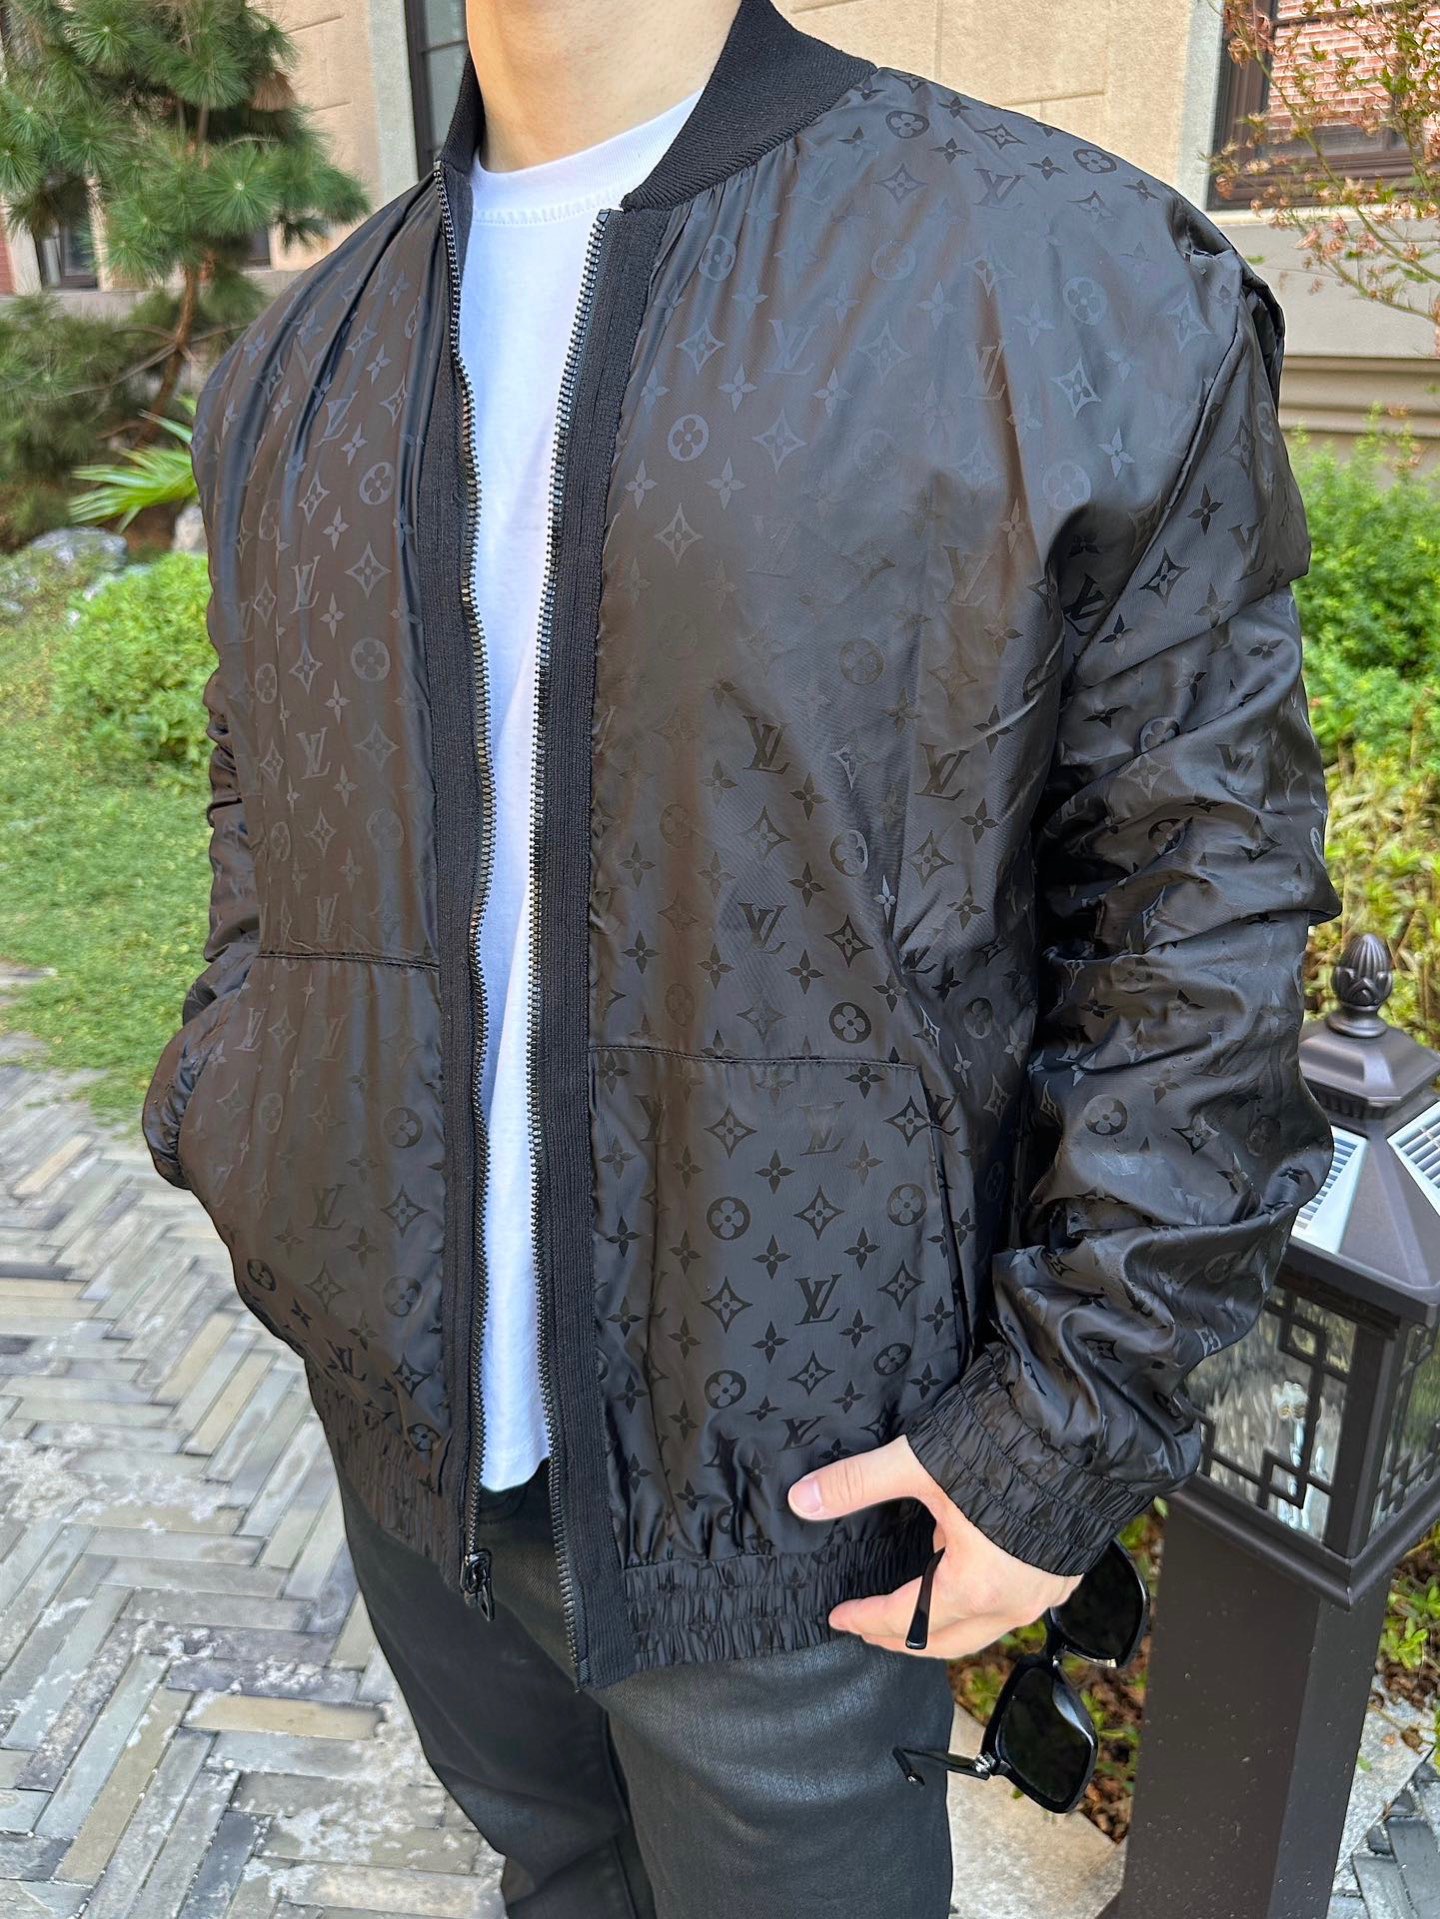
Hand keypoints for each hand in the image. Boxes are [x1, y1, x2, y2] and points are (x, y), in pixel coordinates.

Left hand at [787, 1435, 1079, 1658]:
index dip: (866, 1620)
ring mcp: (1044, 1591)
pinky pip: (1013, 1605)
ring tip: (911, 1606)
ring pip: (983, 1627)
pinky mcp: (1063, 1572)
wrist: (1083, 1431)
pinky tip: (966, 1577)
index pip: (906, 1620)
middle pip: (946, 1641)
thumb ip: (857, 1483)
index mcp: (976, 1585)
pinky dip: (980, 1603)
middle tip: (867, 1627)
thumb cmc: (1009, 1447)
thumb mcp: (920, 1463)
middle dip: (901, 1638)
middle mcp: (1014, 1601)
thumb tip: (803, 1499)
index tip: (840, 1616)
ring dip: (943, 1623)